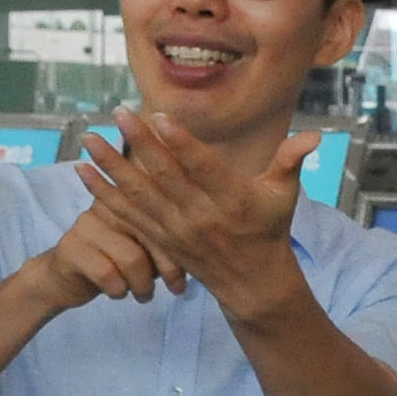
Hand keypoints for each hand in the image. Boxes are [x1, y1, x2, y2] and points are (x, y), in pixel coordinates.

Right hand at [33, 197, 183, 308]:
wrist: (62, 278)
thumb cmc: (113, 259)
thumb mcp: (145, 245)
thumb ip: (169, 238)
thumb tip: (203, 253)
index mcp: (130, 196)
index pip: (167, 211)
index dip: (184, 241)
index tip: (197, 265)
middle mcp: (109, 203)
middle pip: (153, 233)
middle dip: (169, 267)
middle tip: (177, 289)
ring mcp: (88, 223)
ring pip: (132, 258)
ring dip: (141, 285)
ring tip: (143, 295)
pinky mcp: (72, 247)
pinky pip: (108, 274)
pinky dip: (118, 290)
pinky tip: (118, 293)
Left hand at [77, 115, 307, 304]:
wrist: (251, 282)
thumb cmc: (268, 230)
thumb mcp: (285, 196)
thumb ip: (291, 162)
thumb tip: (314, 137)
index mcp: (232, 199)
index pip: (202, 168)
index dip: (181, 142)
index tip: (159, 115)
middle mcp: (200, 215)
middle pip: (164, 176)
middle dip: (138, 144)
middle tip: (116, 113)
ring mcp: (176, 230)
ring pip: (139, 194)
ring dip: (111, 166)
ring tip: (88, 140)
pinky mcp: (160, 239)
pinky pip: (127, 215)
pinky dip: (103, 194)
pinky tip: (83, 172)